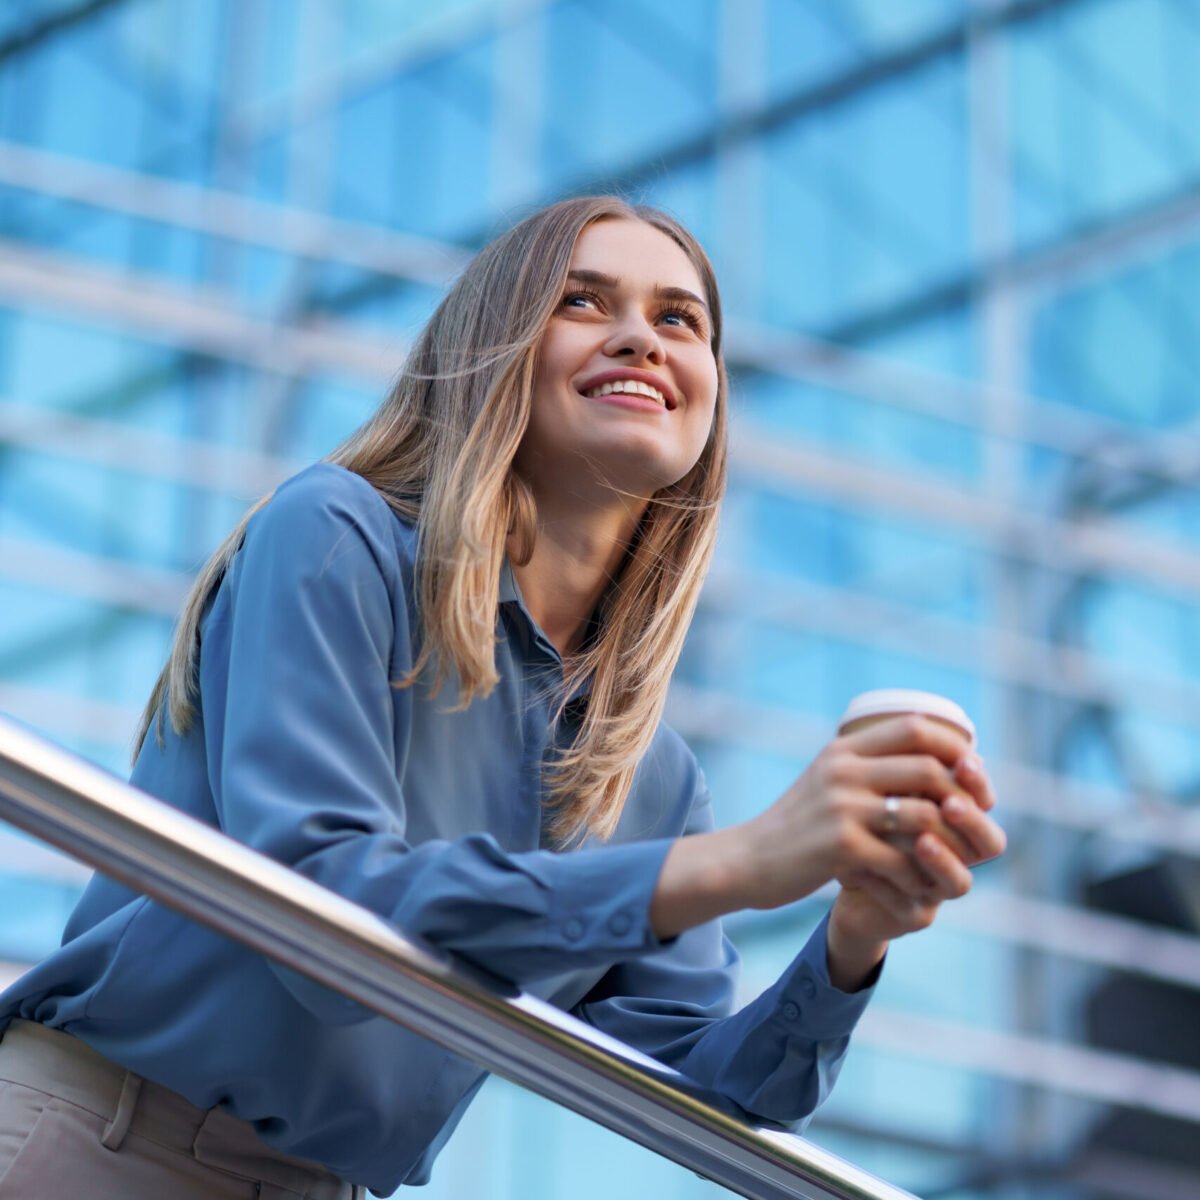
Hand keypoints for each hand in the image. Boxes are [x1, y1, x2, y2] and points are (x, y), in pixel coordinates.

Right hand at [737, 716, 1003, 910]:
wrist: (749, 860)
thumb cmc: (797, 825)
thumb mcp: (828, 779)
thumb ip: (868, 764)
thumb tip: (929, 753)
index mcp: (844, 749)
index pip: (915, 726)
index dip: (954, 746)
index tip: (970, 772)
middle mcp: (844, 771)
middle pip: (929, 769)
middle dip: (962, 798)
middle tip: (972, 824)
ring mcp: (842, 807)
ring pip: (924, 815)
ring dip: (948, 842)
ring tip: (953, 860)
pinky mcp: (841, 847)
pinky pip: (903, 859)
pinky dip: (921, 876)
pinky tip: (920, 886)